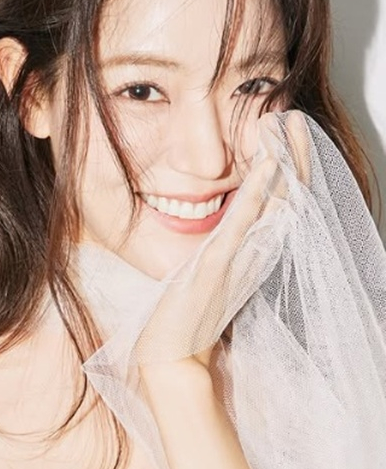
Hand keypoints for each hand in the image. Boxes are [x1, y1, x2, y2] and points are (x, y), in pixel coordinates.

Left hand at [135, 110, 310, 372]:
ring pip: (271, 201)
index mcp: (252, 251)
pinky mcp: (220, 263)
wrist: (172, 350)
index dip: (289, 167)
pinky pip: (244, 221)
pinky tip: (266, 164)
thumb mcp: (210, 271)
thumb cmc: (187, 311)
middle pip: (284, 195)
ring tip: (286, 124)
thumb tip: (218, 221)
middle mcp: (254, 251)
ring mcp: (241, 256)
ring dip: (282, 161)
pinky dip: (257, 190)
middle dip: (294, 155)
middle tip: (297, 118)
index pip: (278, 201)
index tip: (289, 132)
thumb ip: (222, 248)